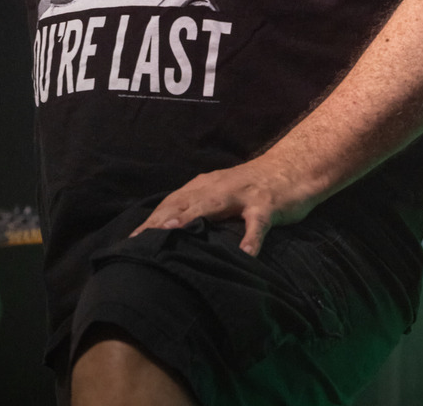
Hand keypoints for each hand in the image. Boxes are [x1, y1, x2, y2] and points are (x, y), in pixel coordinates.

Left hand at [129, 152, 320, 256]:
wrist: (292, 167)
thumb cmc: (253, 187)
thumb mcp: (222, 194)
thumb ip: (200, 209)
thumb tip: (172, 235)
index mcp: (205, 185)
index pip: (171, 202)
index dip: (151, 221)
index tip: (130, 242)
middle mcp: (218, 186)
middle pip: (184, 202)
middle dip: (160, 220)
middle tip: (139, 243)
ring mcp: (242, 194)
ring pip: (213, 204)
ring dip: (192, 217)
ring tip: (173, 233)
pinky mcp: (267, 204)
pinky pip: (257, 222)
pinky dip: (250, 237)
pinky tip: (245, 254)